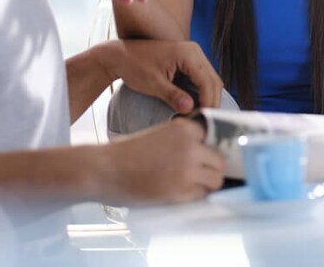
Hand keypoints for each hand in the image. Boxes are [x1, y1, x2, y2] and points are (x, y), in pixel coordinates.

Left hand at [99, 39, 222, 112]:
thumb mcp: (153, 83)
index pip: (207, 81)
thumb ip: (172, 96)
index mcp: (188, 53)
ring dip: (208, 98)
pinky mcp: (188, 61)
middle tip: (205, 122)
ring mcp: (192, 55)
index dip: (208, 102)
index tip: (204, 120)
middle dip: (211, 102)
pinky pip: (201, 79)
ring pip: (209, 80)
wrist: (120, 56)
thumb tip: (190, 109)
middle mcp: (194, 51)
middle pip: (213, 80)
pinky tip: (196, 107)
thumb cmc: (134, 66)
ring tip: (200, 117)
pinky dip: (201, 93)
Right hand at [99, 118, 224, 203]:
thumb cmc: (126, 153)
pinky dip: (195, 196)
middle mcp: (190, 145)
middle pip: (220, 160)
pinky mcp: (180, 190)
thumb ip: (182, 140)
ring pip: (216, 179)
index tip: (211, 157)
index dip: (213, 150)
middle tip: (201, 176)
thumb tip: (204, 153)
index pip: (216, 138)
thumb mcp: (159, 135)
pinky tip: (180, 193)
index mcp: (184, 128)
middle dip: (212, 169)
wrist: (103, 169)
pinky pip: (201, 195)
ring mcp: (187, 168)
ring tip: (192, 186)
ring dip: (208, 184)